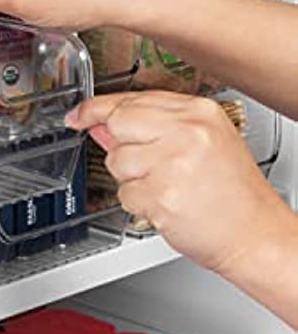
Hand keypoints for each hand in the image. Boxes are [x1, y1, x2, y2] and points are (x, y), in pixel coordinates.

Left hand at [67, 91, 293, 280]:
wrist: (256, 234)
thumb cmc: (232, 193)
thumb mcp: (203, 143)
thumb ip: (150, 127)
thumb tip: (101, 123)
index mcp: (198, 112)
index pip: (130, 99)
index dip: (96, 108)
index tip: (78, 115)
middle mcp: (186, 132)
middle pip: (117, 123)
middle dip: (121, 147)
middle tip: (148, 164)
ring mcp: (172, 163)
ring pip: (115, 161)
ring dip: (132, 179)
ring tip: (167, 186)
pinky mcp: (161, 195)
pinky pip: (124, 193)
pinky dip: (138, 203)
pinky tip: (167, 204)